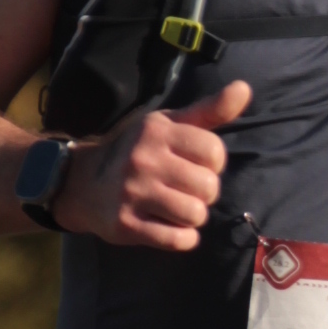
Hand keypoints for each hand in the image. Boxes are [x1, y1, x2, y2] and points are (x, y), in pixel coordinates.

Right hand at [54, 77, 252, 250]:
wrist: (83, 183)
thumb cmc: (141, 151)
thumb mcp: (171, 125)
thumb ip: (211, 110)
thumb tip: (244, 88)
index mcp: (157, 131)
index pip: (215, 151)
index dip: (214, 162)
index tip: (196, 163)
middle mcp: (143, 159)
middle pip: (209, 187)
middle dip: (204, 193)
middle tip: (185, 189)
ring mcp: (131, 192)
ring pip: (195, 215)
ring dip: (193, 216)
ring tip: (176, 207)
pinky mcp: (125, 224)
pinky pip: (178, 240)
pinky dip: (182, 238)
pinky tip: (169, 226)